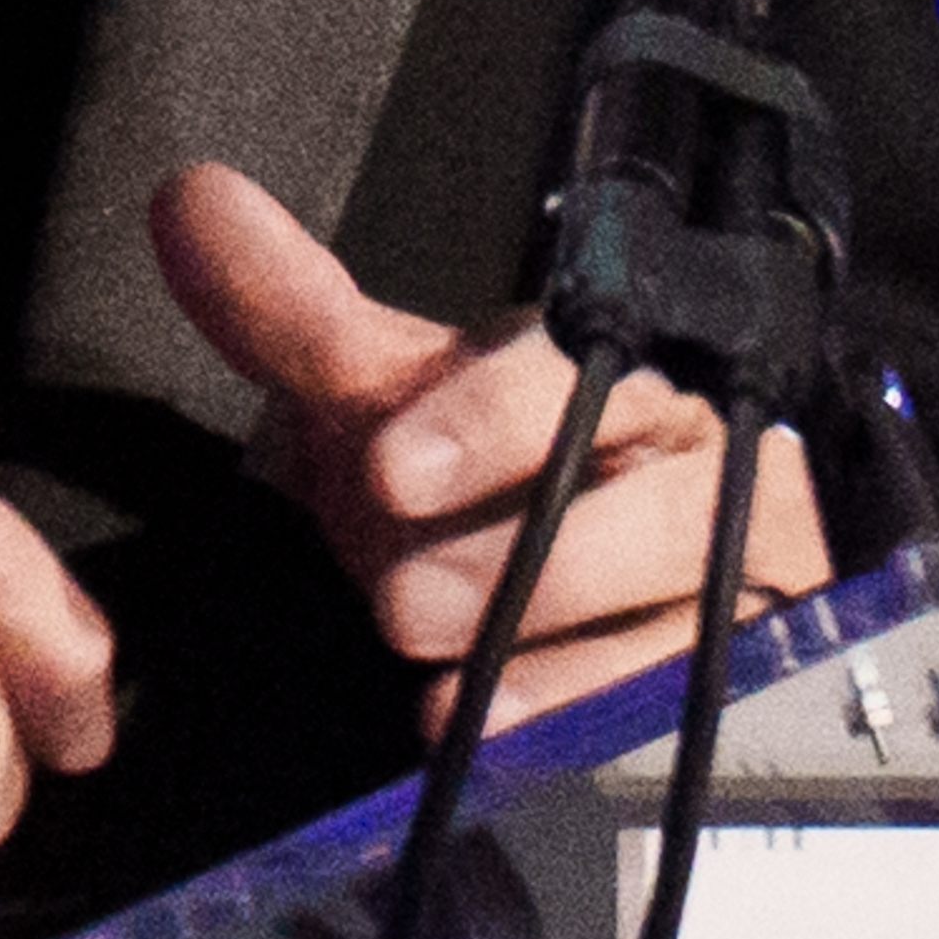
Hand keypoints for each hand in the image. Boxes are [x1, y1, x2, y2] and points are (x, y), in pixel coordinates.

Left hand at [151, 159, 829, 738]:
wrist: (527, 559)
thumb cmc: (466, 464)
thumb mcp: (378, 387)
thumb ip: (294, 311)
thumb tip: (193, 202)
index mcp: (611, 363)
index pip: (579, 374)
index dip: (490, 419)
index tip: (391, 469)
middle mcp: (693, 454)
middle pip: (656, 504)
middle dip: (527, 560)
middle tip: (402, 604)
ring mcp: (736, 565)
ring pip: (692, 606)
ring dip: (560, 652)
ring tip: (440, 683)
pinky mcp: (745, 662)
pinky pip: (694, 695)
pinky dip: (596, 715)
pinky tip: (508, 736)